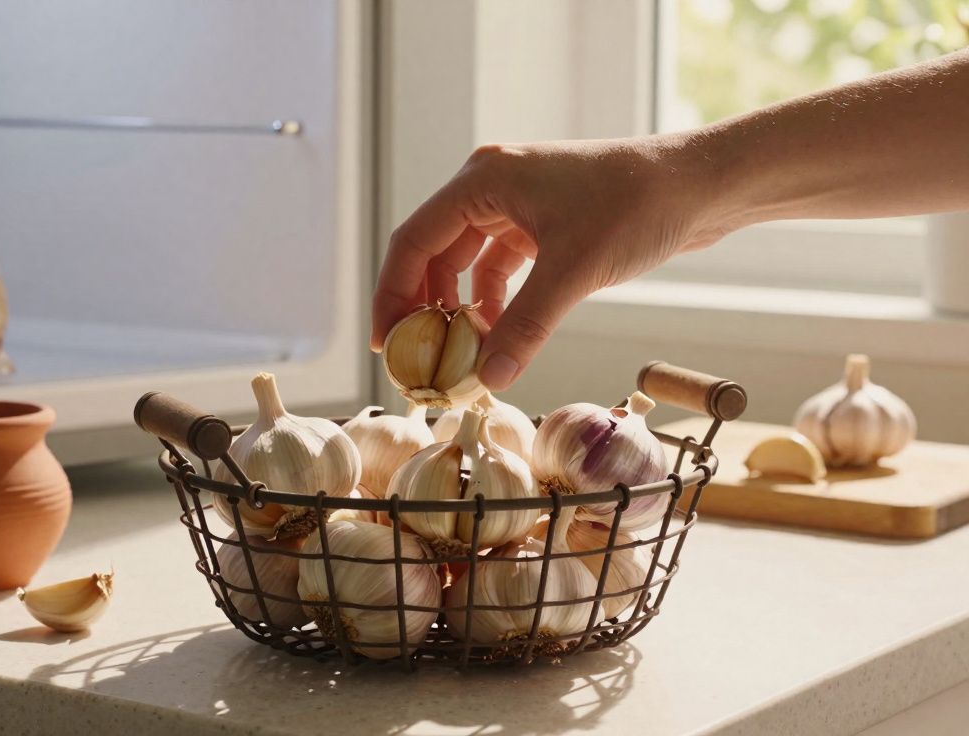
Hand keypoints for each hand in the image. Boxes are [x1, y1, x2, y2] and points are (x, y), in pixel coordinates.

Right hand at [371, 137, 729, 390]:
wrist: (701, 185)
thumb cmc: (639, 205)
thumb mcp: (573, 272)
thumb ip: (524, 327)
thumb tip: (486, 380)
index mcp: (484, 180)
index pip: (413, 241)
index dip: (393, 295)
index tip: (385, 344)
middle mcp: (492, 185)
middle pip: (433, 253)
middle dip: (423, 307)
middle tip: (416, 358)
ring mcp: (518, 203)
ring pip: (466, 263)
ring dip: (460, 308)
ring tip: (457, 354)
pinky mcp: (544, 222)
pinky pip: (499, 266)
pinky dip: (494, 302)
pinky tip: (498, 335)